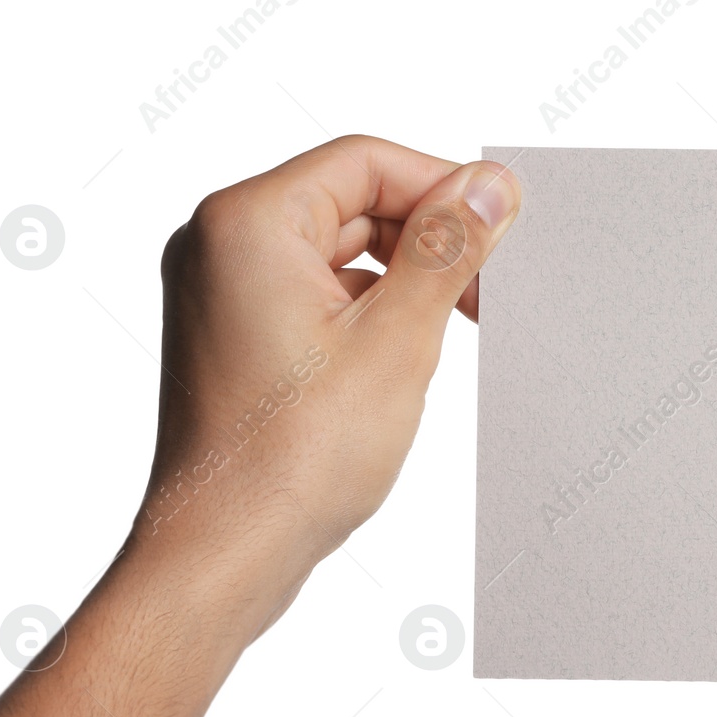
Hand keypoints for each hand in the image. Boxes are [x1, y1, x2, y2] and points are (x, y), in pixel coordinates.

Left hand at [139, 136, 519, 634]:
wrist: (225, 553)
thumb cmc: (291, 460)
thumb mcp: (397, 341)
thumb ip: (446, 251)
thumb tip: (489, 186)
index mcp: (246, 223)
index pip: (366, 162)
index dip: (443, 187)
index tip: (498, 227)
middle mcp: (218, 244)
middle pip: (350, 201)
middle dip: (424, 239)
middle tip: (484, 290)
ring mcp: (219, 291)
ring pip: (336, 249)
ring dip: (399, 279)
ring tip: (445, 334)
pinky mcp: (231, 335)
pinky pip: (314, 292)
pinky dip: (365, 311)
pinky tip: (400, 360)